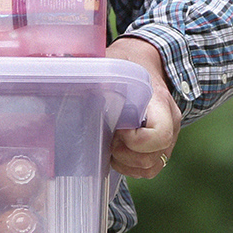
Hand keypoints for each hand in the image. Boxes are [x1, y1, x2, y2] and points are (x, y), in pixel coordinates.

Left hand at [104, 34, 179, 180]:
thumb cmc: (127, 63)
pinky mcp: (162, 148)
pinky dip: (130, 167)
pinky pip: (149, 169)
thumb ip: (95, 74)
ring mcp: (169, 138)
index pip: (160, 134)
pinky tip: (117, 152)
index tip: (118, 128)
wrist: (146, 62)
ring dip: (126, 163)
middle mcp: (171, 122)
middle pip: (153, 156)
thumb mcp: (112, 62)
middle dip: (124, 153)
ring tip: (112, 145)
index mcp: (160, 103)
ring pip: (150, 167)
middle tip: (110, 137)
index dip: (135, 140)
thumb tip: (62, 77)